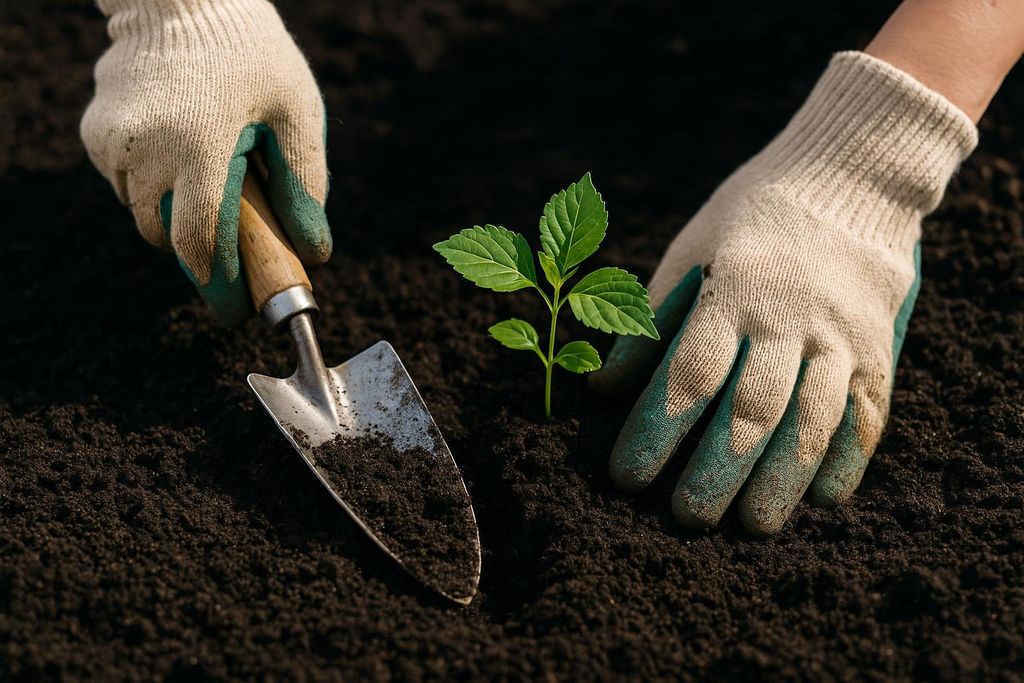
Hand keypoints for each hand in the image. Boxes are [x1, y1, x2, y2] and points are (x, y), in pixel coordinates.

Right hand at [81, 0, 331, 324]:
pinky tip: (180, 151)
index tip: (234, 311)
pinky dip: (153, 183)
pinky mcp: (94, 132)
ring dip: (175, 213)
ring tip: (209, 178)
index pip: (199, 240)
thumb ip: (304, 184)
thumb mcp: (295, 111)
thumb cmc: (251, 51)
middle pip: (166, 235)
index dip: (219, 281)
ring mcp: (112, 140)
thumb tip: (315, 253)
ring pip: (142, 212)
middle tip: (232, 249)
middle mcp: (145, 148)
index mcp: (198, 144)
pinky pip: (123, 183)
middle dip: (198, 249)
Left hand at [594, 52, 975, 534]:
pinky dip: (846, 460)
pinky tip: (823, 497)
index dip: (655, 432)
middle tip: (687, 517)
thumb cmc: (752, 214)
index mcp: (734, 289)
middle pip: (751, 411)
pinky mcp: (880, 345)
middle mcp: (790, 316)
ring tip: (753, 526)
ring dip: (780, 481)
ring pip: (812, 422)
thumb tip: (605, 388)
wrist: (854, 172)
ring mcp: (842, 333)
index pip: (689, 376)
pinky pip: (868, 413)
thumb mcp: (691, 247)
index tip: (628, 476)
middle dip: (715, 471)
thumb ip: (651, 317)